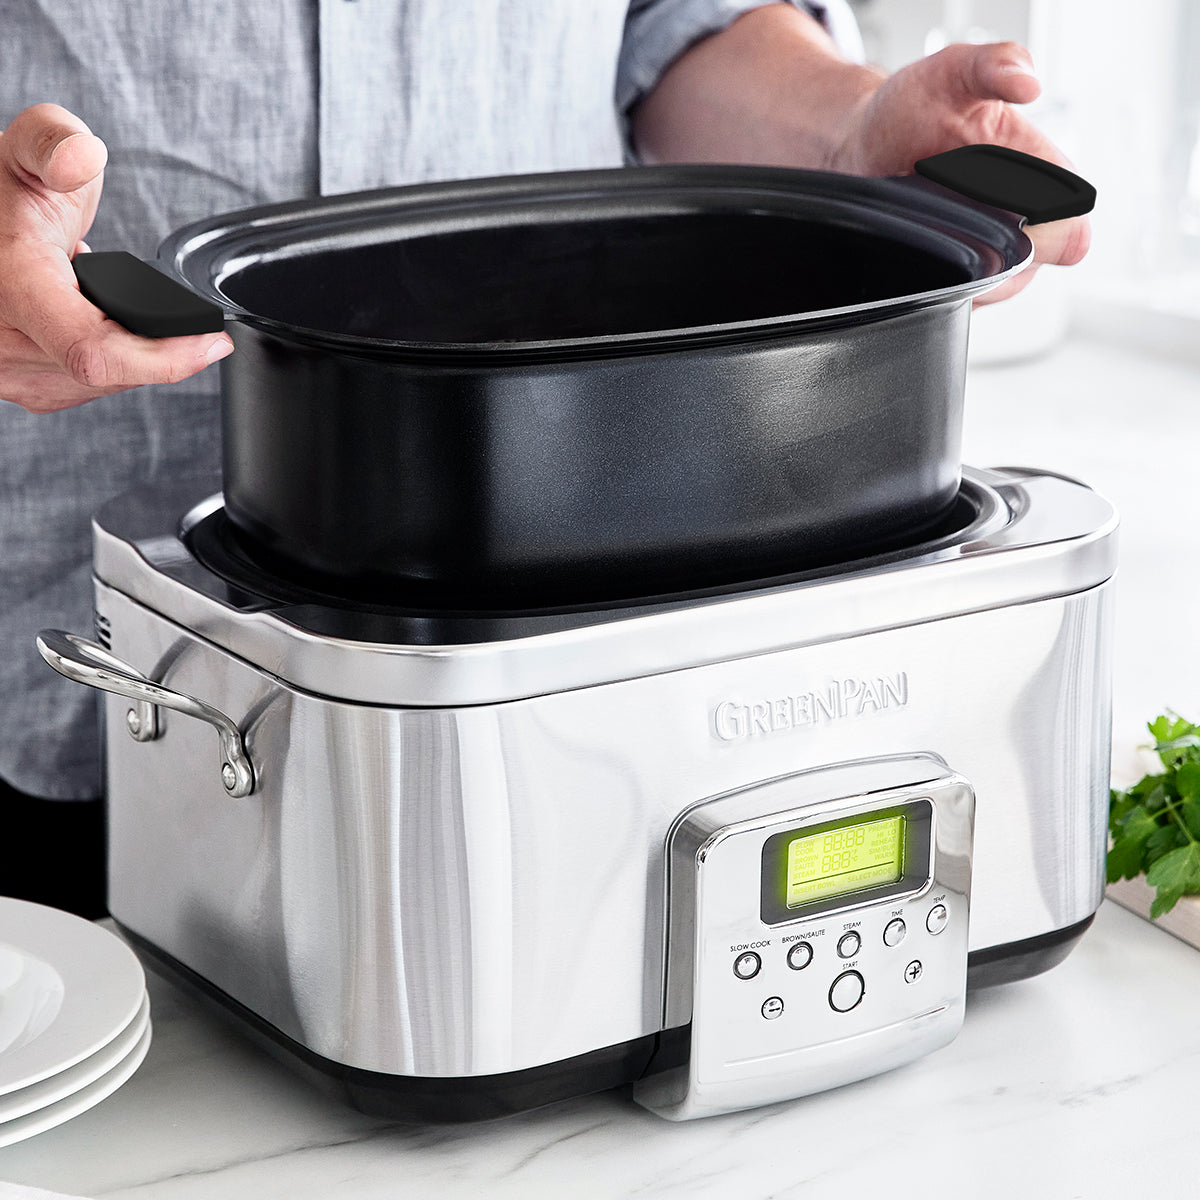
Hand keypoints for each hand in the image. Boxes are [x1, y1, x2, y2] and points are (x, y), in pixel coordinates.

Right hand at [0, 103, 231, 413]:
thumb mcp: (25, 149)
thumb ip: (55, 142)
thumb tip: (80, 158)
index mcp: (8, 284)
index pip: (94, 353)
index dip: (165, 358)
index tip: (212, 343)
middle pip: (109, 374)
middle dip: (149, 346)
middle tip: (159, 306)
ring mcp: (2, 370)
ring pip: (98, 388)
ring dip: (127, 357)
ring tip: (107, 306)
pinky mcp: (13, 384)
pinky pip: (80, 390)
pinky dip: (107, 366)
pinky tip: (98, 328)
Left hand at [831, 42, 1089, 303]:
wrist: (864, 144)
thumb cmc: (914, 108)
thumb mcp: (954, 71)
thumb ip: (993, 64)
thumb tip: (1027, 82)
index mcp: (1042, 173)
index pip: (1070, 223)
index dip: (1041, 228)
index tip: (1000, 208)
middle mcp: (1024, 219)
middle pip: (1032, 264)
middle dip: (993, 248)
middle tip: (949, 210)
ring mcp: (991, 255)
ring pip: (996, 288)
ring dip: (964, 269)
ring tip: (929, 225)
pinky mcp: (958, 281)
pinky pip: (960, 300)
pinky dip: (940, 284)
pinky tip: (919, 252)